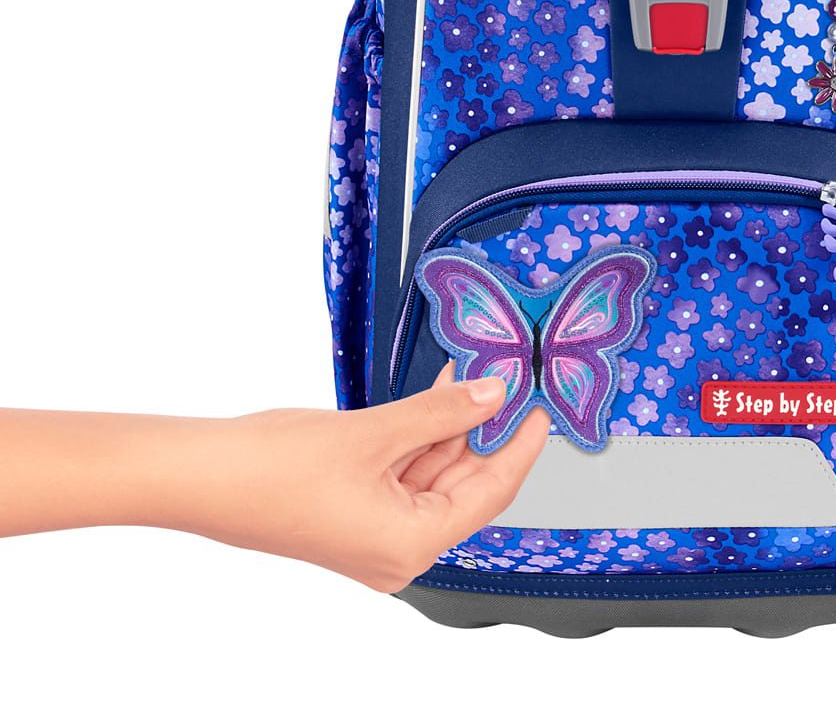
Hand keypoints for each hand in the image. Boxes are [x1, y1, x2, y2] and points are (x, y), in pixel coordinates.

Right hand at [203, 367, 549, 589]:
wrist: (203, 476)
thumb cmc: (277, 468)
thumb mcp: (376, 432)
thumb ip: (442, 412)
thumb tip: (494, 393)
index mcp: (410, 546)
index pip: (489, 494)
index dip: (519, 448)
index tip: (541, 412)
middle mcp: (396, 551)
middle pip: (461, 485)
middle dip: (481, 429)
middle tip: (503, 378)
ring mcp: (372, 536)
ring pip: (432, 476)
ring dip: (449, 426)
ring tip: (467, 375)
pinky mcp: (353, 515)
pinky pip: (402, 475)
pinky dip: (419, 437)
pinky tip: (433, 396)